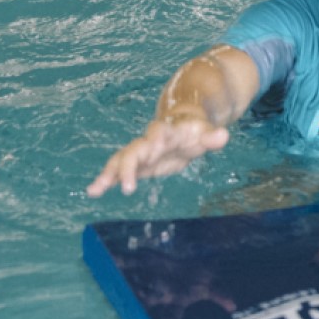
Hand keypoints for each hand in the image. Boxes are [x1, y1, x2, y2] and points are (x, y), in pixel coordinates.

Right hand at [87, 119, 230, 196]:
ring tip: (95, 190)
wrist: (182, 126)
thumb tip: (224, 135)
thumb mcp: (206, 133)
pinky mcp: (137, 164)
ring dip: (108, 175)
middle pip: (134, 150)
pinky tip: (93, 191)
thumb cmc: (195, 131)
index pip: (157, 133)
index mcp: (167, 131)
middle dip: (128, 167)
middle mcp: (148, 141)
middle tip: (126, 186)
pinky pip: (118, 171)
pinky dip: (106, 180)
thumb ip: (212, 137)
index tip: (152, 150)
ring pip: (120, 161)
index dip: (154, 140)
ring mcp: (140, 152)